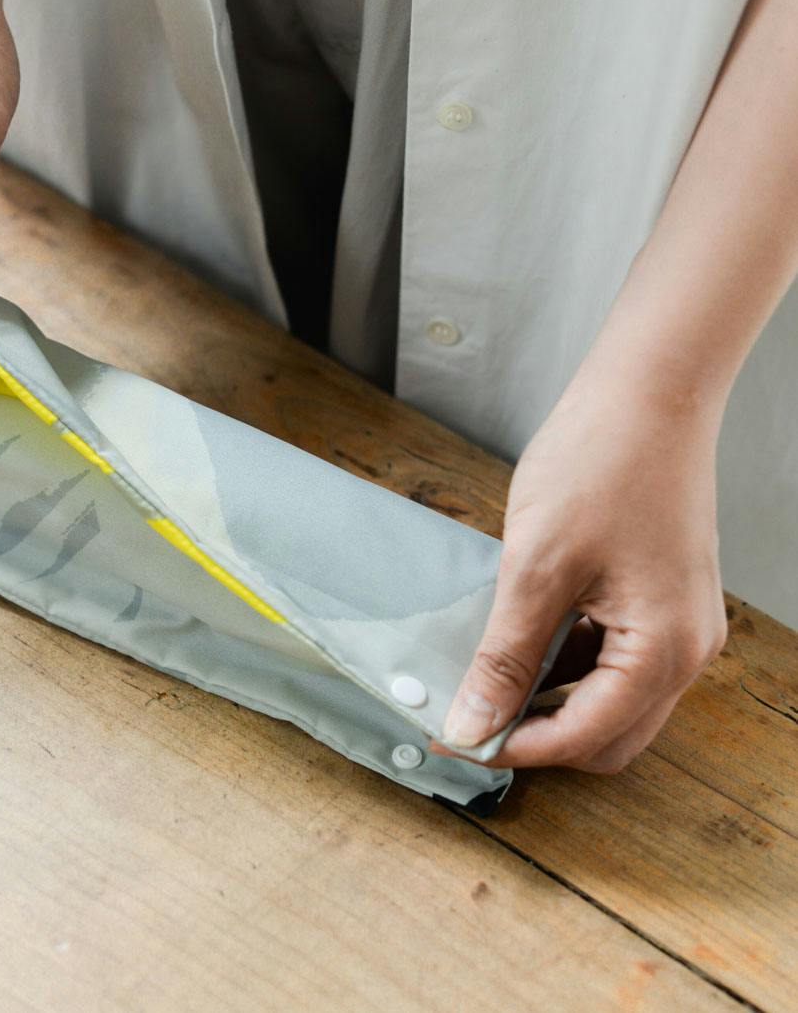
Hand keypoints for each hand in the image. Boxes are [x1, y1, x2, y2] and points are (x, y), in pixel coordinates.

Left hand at [435, 365, 728, 772]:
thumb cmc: (601, 464)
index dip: (514, 747)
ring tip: (485, 675)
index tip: (454, 735)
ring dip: (549, 700)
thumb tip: (472, 722)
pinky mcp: (660, 600)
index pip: (585, 737)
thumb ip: (504, 656)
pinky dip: (566, 663)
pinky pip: (613, 658)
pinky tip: (518, 639)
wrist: (649, 392)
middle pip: (606, 735)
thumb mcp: (536, 567)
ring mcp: (678, 625)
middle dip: (537, 736)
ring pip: (610, 700)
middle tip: (469, 714)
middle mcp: (685, 650)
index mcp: (664, 650)